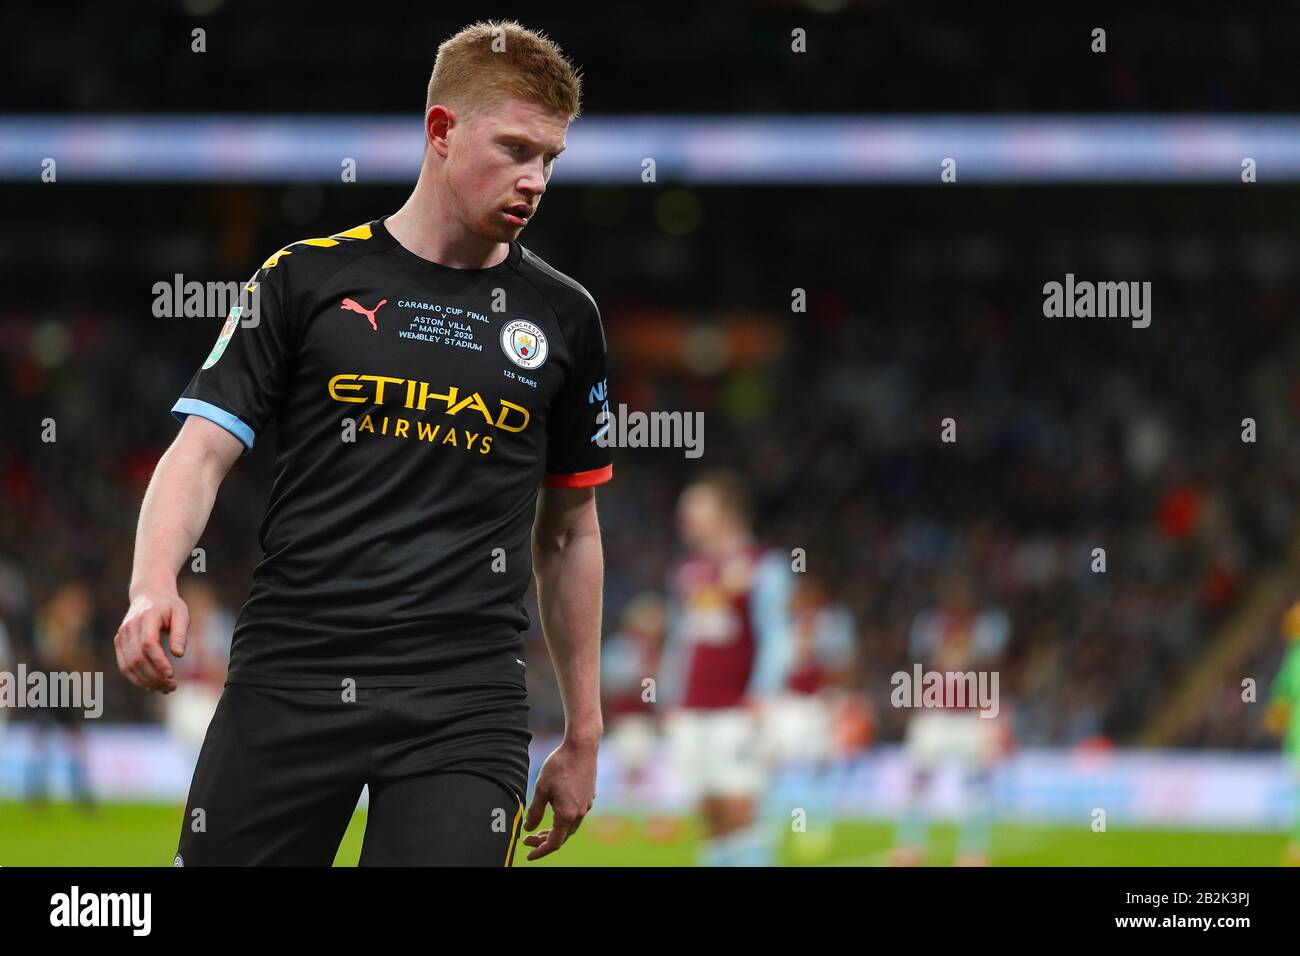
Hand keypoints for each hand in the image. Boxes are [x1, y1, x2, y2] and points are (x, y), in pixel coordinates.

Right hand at [114, 588, 187, 693]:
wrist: (148, 594)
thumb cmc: (169, 605)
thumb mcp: (181, 613)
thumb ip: (180, 633)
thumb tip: (179, 655)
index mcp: (146, 617)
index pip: (148, 644)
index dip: (158, 662)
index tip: (171, 675)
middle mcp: (130, 627)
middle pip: (138, 658)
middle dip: (154, 676)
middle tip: (171, 687)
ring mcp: (121, 635)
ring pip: (129, 665)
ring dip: (145, 681)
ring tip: (164, 689)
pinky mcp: (118, 642)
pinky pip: (123, 665)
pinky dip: (135, 678)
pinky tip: (150, 685)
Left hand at [521, 737, 598, 860]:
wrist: (582, 747)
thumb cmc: (560, 765)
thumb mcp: (541, 789)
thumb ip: (535, 812)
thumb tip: (529, 829)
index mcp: (567, 815)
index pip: (554, 843)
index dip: (540, 851)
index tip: (528, 855)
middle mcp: (579, 814)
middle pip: (562, 837)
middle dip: (544, 842)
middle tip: (528, 840)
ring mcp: (586, 806)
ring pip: (570, 827)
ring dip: (554, 831)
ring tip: (539, 829)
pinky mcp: (589, 797)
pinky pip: (575, 816)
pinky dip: (563, 820)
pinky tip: (554, 811)